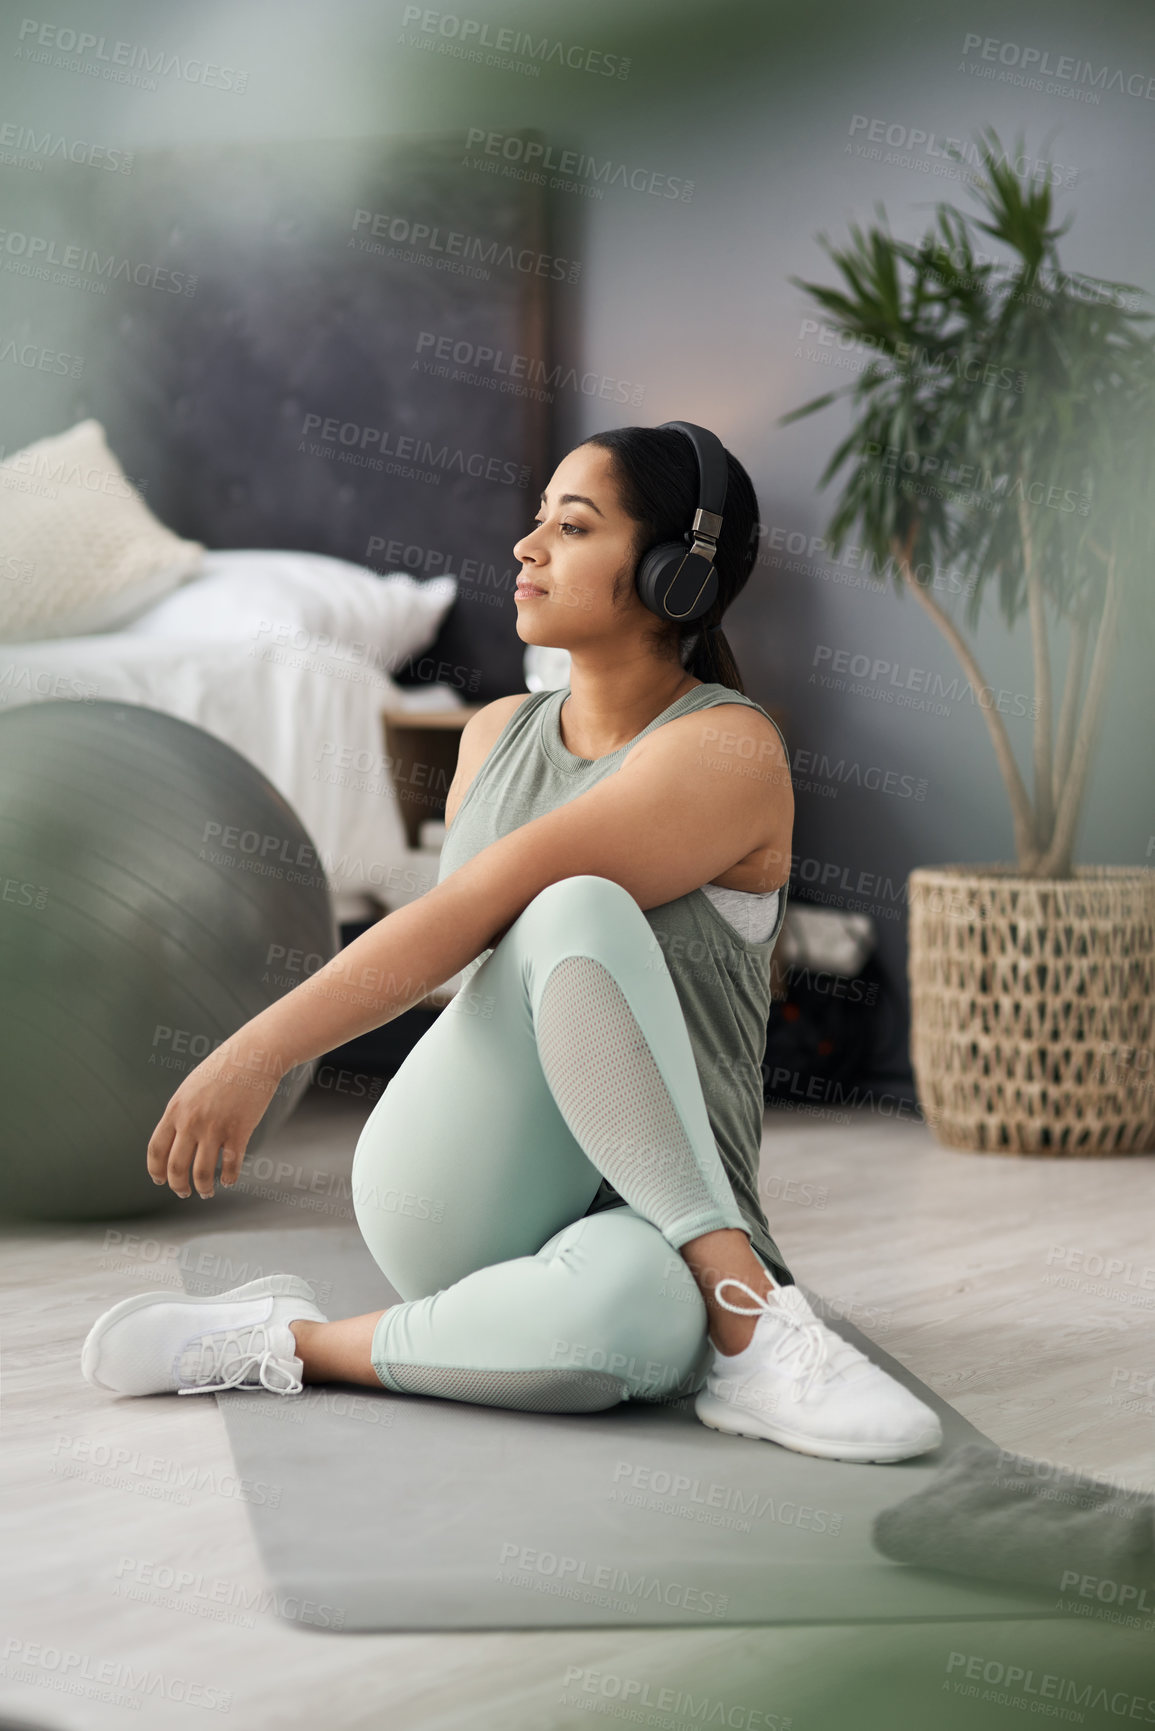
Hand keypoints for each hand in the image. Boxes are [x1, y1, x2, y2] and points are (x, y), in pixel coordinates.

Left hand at [146, 1038, 284, 1199]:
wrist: (254, 1055)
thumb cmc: (225, 1068)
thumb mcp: (192, 1087)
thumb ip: (181, 1112)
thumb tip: (177, 1138)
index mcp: (176, 1109)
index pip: (156, 1150)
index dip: (156, 1171)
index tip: (160, 1181)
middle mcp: (191, 1121)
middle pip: (176, 1167)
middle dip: (178, 1186)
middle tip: (184, 1192)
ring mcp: (215, 1127)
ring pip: (201, 1173)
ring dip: (203, 1188)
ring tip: (207, 1192)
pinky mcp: (239, 1131)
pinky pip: (230, 1165)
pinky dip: (228, 1178)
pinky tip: (228, 1179)